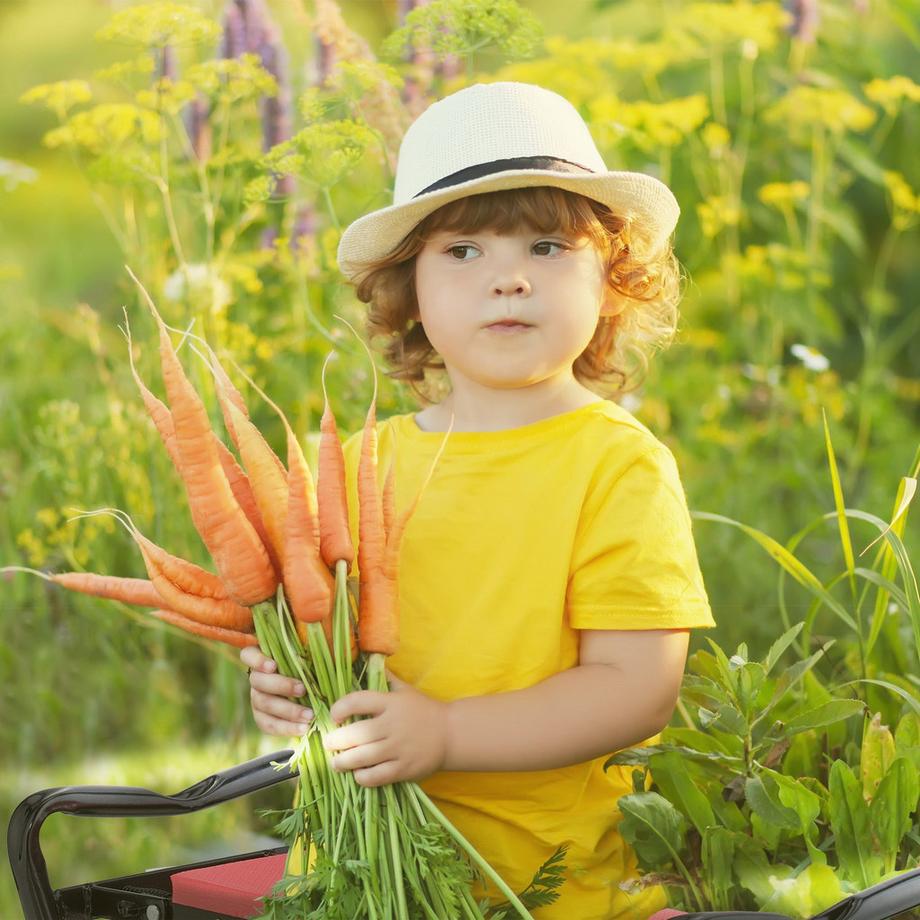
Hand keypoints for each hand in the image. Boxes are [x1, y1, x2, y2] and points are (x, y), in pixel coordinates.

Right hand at [240, 646, 313, 736]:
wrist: (311, 699)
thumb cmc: (311, 670)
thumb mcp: (309, 658)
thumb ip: (307, 652)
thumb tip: (321, 638)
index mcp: (263, 660)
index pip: (248, 655)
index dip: (257, 660)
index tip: (273, 666)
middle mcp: (256, 678)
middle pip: (258, 681)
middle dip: (281, 685)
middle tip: (302, 689)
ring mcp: (256, 699)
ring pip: (263, 703)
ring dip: (288, 710)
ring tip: (309, 715)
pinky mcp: (261, 717)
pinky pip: (268, 724)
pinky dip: (286, 728)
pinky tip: (302, 729)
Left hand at [322, 671, 447, 787]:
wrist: (451, 734)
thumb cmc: (424, 710)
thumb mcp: (405, 690)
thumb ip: (385, 679)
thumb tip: (367, 661)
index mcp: (391, 703)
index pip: (358, 701)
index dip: (340, 708)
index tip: (334, 716)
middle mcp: (392, 725)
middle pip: (356, 734)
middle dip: (335, 740)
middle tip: (328, 743)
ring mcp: (398, 748)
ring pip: (362, 758)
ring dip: (343, 762)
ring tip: (336, 763)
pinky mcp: (404, 769)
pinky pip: (376, 776)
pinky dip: (362, 777)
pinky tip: (358, 774)